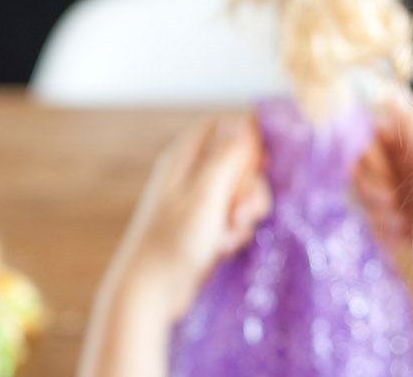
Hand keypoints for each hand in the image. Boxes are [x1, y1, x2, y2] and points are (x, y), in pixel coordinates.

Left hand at [79, 116, 269, 376]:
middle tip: (239, 212)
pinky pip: (236, 217)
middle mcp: (192, 174)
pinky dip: (236, 231)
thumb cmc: (173, 242)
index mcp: (184, 157)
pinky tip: (222, 247)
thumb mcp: (205, 196)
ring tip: (228, 235)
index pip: (224, 126)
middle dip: (250, 186)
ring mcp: (200, 201)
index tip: (260, 163)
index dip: (247, 139)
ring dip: (246, 213)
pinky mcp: (207, 225)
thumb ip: (226, 158)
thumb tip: (243, 122)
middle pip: (240, 160)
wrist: (151, 291)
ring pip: (242, 191)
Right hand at [354, 94, 412, 323]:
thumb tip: (393, 92)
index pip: (370, 133)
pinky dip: (385, 230)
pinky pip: (372, 221)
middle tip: (391, 197)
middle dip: (370, 184)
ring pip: (362, 195)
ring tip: (402, 220)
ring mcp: (401, 194)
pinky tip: (404, 235)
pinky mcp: (398, 222)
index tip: (380, 167)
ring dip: (378, 210)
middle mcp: (405, 165)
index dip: (366, 151)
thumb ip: (412, 126)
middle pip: (359, 164)